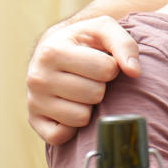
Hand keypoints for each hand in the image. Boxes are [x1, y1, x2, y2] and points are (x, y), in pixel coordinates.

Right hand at [27, 16, 140, 144]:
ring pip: (81, 118)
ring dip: (89, 107)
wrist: (54, 51)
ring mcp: (34, 101)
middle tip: (91, 78)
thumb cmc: (84, 41)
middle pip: (95, 94)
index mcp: (52, 51)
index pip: (106, 70)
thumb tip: (134, 72)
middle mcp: (37, 77)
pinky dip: (72, 128)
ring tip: (81, 91)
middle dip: (101, 87)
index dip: (111, 67)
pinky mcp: (35, 122)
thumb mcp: (103, 30)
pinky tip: (71, 109)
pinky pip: (62, 136)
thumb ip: (124, 45)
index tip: (102, 62)